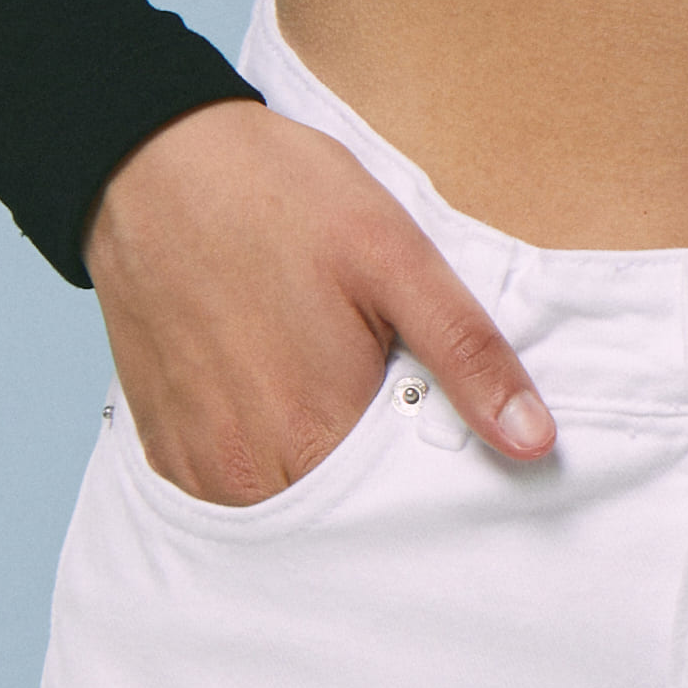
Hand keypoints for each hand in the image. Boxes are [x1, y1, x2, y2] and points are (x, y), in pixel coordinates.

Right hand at [82, 101, 555, 508]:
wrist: (152, 165)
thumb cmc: (277, 198)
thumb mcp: (395, 257)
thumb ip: (468, 354)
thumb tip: (535, 442)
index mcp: (314, 436)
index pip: (402, 516)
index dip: (436, 487)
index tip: (448, 442)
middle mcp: (246, 473)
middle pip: (344, 522)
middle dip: (381, 487)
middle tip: (388, 404)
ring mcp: (199, 468)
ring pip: (290, 513)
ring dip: (321, 476)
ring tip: (331, 397)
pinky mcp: (165, 451)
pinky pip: (234, 494)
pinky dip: (269, 466)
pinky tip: (282, 403)